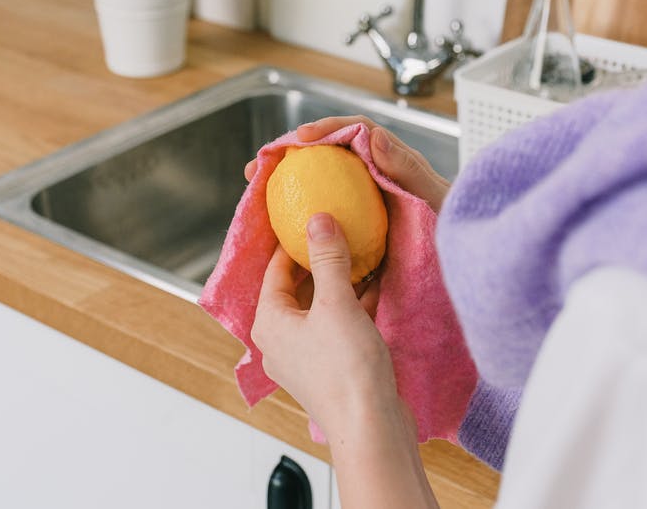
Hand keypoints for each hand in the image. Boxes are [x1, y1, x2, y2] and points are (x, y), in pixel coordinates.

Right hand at [245, 116, 450, 212]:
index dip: (326, 129)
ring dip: (286, 182)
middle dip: (290, 154)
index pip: (356, 132)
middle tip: (260, 164)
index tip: (301, 139)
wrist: (463, 260)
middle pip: (327, 154)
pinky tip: (276, 227)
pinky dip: (297, 213)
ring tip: (257, 188)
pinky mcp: (357, 224)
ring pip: (319, 182)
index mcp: (395, 160)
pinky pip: (323, 213)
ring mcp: (364, 199)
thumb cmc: (456, 228)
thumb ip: (410, 169)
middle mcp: (376, 175)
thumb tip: (376, 137)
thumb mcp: (438, 199)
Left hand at [253, 213, 439, 508]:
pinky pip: (337, 326)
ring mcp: (306, 357)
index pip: (274, 271)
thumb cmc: (346, 371)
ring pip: (320, 308)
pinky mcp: (331, 368)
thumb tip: (317, 220)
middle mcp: (281, 341)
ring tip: (361, 255)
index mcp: (270, 323)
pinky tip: (376, 287)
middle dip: (320, 261)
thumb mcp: (337, 303)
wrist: (370, 427)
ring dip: (340, 283)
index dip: (292, 242)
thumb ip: (328, 258)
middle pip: (297, 289)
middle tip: (339, 233)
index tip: (310, 219)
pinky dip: (353, 306)